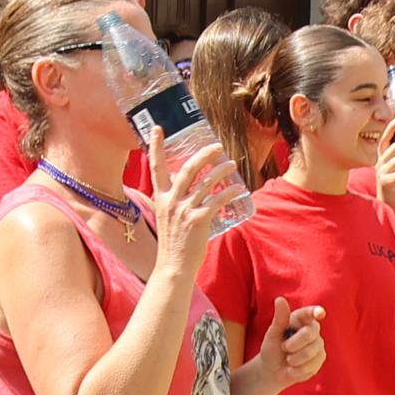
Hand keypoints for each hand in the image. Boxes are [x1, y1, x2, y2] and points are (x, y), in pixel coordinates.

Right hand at [146, 139, 236, 278]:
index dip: (156, 146)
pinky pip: (217, 200)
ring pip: (206, 183)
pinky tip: (238, 188)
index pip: (156, 167)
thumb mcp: (166, 216)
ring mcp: (184, 210)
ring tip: (232, 164)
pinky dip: (229, 192)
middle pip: (188, 169)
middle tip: (217, 146)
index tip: (157, 128)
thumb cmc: (173, 242)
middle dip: (204, 154)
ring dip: (221, 170)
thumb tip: (185, 184)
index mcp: (160, 197)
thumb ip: (173, 200)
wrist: (173, 267)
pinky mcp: (198, 221)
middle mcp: (171, 201)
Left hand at [254, 299, 326, 394]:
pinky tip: (293, 369)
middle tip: (284, 348)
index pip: (310, 313)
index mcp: (300, 319)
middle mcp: (312, 329)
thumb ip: (279, 318)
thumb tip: (279, 299)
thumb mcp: (272, 334)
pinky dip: (298, 369)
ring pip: (311, 351)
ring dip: (294, 359)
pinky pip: (312, 364)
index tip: (319, 313)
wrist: (273, 371)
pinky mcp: (320, 358)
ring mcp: (318, 344)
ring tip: (288, 359)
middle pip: (310, 334)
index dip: (316, 312)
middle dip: (293, 344)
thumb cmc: (272, 349)